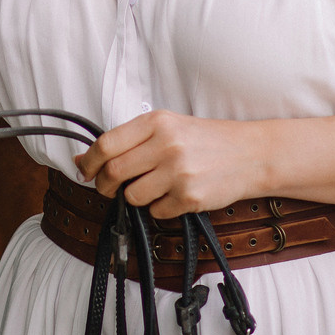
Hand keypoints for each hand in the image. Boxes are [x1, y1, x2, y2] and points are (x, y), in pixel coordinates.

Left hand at [74, 110, 264, 218]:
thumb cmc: (205, 140)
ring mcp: (178, 172)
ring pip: (132, 196)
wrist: (250, 154)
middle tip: (109, 188)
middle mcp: (166, 144)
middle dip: (105, 186)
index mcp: (156, 122)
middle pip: (114, 172)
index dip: (89, 162)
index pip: (106, 144)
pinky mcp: (190, 197)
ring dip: (136, 198)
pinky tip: (175, 195)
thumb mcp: (169, 127)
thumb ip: (129, 141)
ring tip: (155, 187)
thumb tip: (84, 159)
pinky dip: (160, 209)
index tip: (85, 171)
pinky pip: (157, 212)